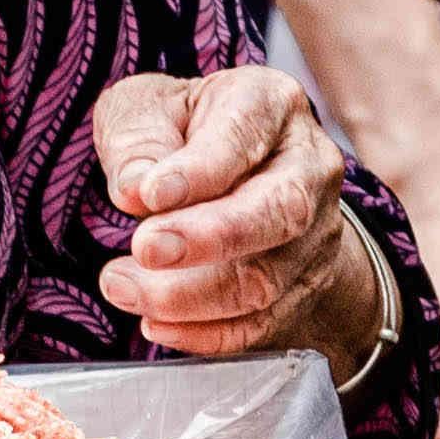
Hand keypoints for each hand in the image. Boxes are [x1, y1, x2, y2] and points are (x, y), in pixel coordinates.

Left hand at [90, 67, 393, 376]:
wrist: (233, 175)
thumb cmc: (181, 131)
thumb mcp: (147, 108)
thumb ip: (137, 139)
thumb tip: (135, 189)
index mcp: (271, 103)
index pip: (243, 136)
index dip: (198, 171)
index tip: (147, 195)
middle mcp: (309, 166)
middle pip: (278, 211)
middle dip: (208, 239)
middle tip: (144, 249)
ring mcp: (316, 232)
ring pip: (267, 279)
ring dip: (191, 295)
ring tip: (123, 288)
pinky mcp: (303, 287)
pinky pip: (262, 325)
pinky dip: (207, 334)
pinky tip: (157, 325)